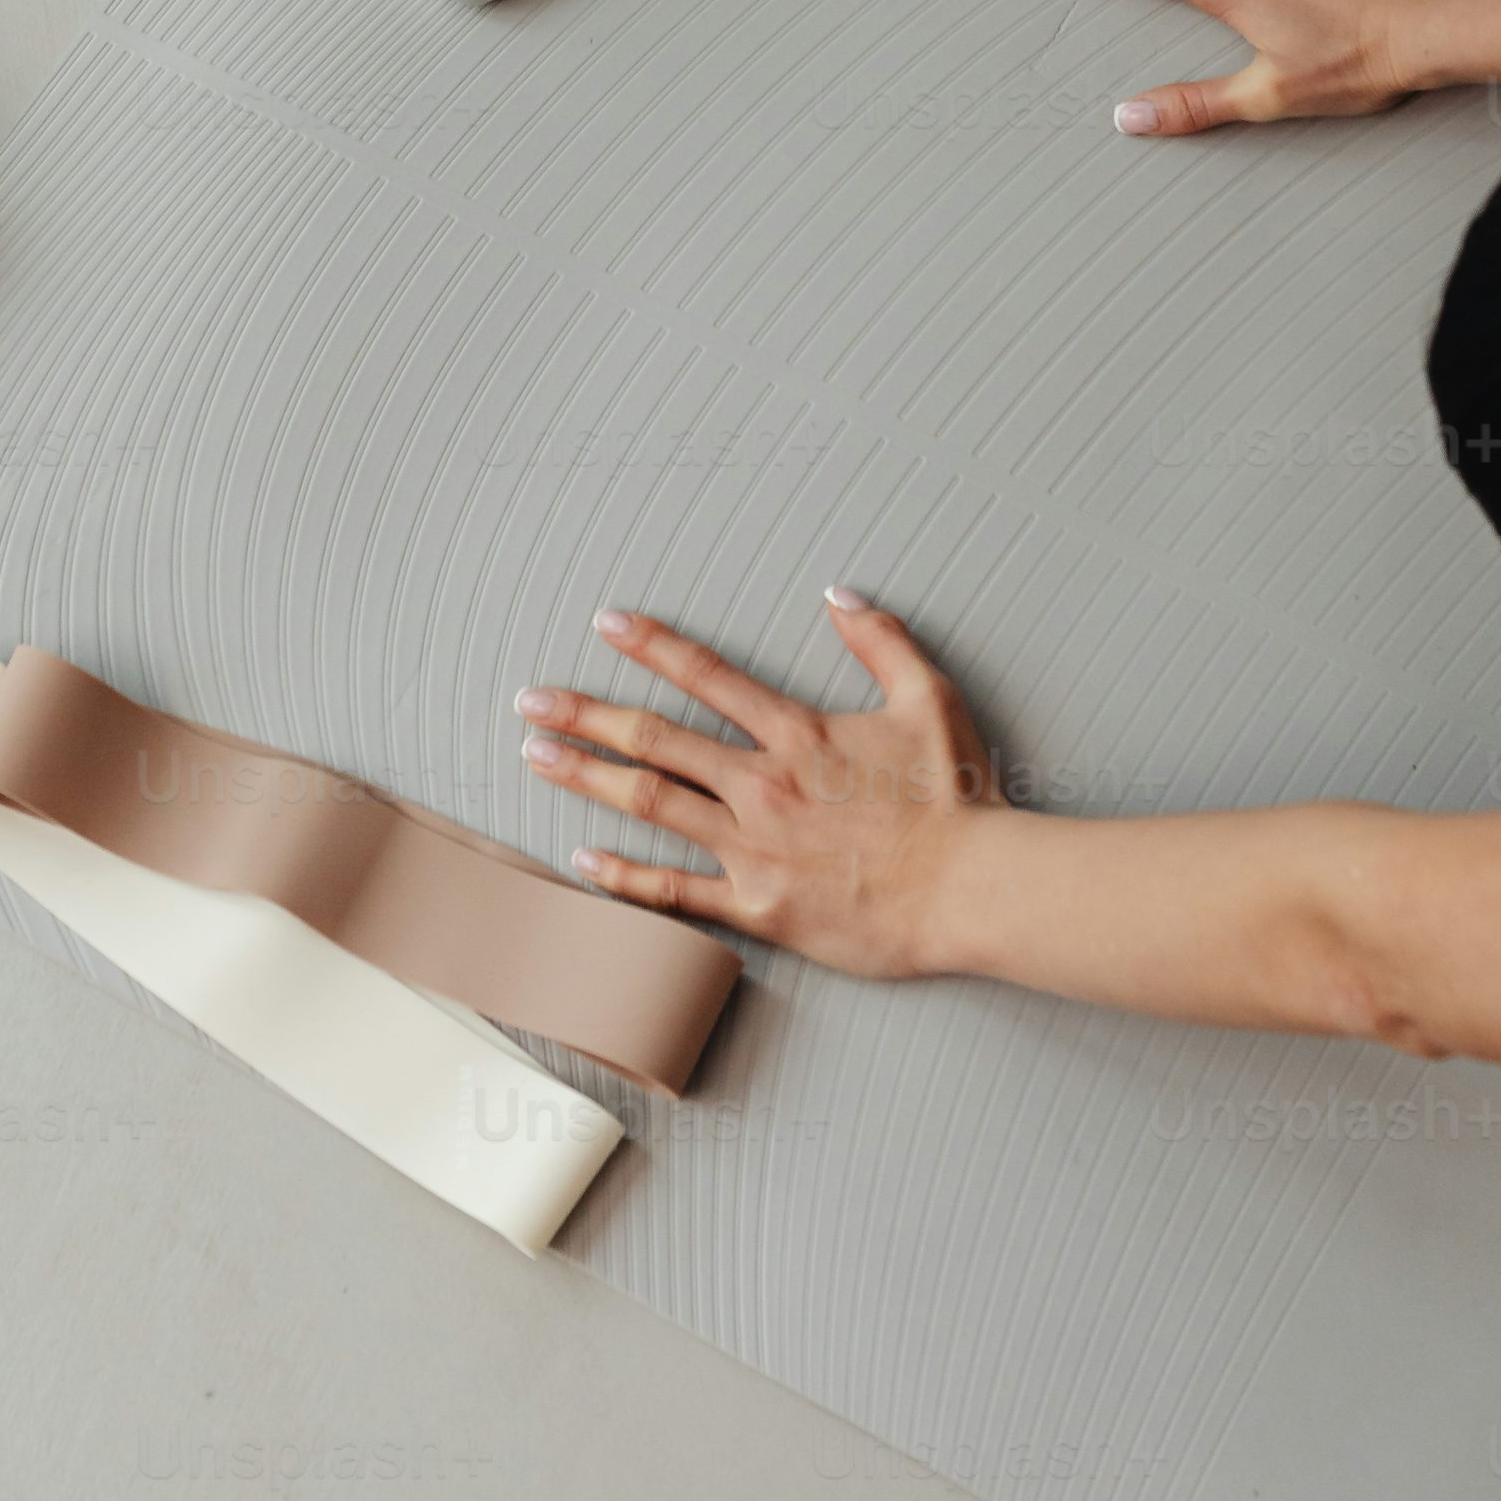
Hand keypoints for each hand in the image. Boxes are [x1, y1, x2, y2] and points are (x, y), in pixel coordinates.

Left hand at [515, 593, 1001, 980]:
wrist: (966, 889)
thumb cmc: (953, 800)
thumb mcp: (929, 698)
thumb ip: (880, 639)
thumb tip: (837, 594)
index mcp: (798, 733)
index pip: (707, 675)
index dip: (652, 645)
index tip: (607, 624)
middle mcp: (763, 785)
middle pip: (657, 739)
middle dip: (587, 714)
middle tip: (534, 700)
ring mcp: (754, 848)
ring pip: (652, 804)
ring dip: (589, 778)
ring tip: (538, 758)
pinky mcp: (758, 906)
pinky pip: (676, 891)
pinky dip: (625, 876)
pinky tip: (584, 861)